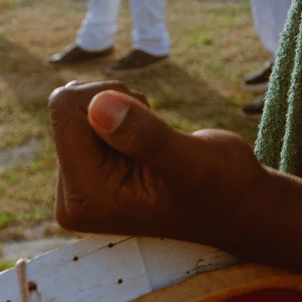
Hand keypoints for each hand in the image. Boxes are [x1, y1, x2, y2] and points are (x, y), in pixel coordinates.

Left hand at [49, 81, 267, 251]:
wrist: (236, 203)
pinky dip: (125, 116)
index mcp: (83, 198)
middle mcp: (73, 195)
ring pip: (80, 109)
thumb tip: (97, 105)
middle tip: (155, 136)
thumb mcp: (191, 161)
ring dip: (124, 111)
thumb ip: (145, 137)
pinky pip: (89, 118)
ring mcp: (81, 185)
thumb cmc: (222, 187)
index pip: (65, 110)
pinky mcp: (91, 172)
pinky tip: (148, 147)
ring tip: (156, 146)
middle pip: (68, 108)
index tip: (146, 120)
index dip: (111, 98)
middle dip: (116, 105)